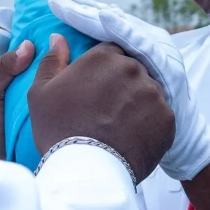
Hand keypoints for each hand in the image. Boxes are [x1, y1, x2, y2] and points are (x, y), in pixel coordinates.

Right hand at [48, 0, 209, 180]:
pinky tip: (134, 137)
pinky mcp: (167, 118)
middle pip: (133, 70)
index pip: (112, 53)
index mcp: (104, 57)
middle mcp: (133, 69)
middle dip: (124, 84)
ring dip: (140, 103)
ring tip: (122, 126)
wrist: (85, 171)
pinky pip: (161, 115)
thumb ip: (52, 60)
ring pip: (150, 91)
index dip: (105, 70)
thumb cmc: (59, 130)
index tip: (99, 87)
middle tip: (109, 110)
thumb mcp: (41, 92)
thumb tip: (58, 38)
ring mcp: (153, 93)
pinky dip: (151, 124)